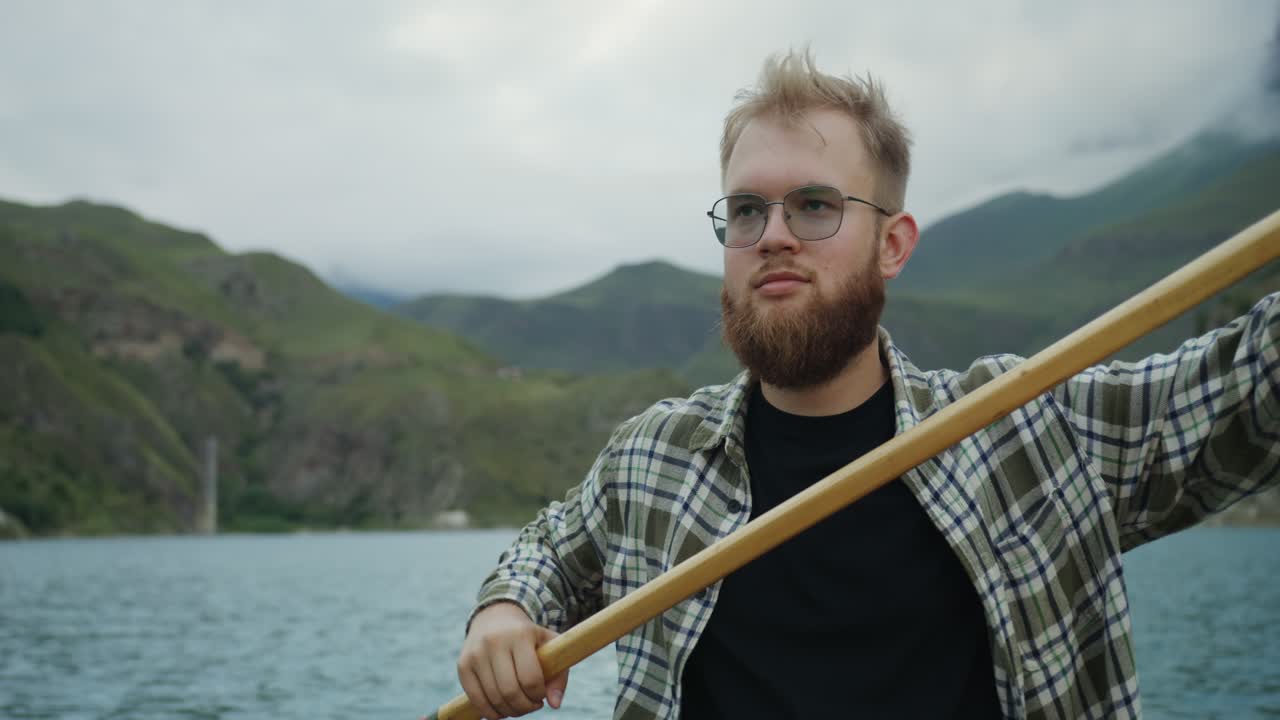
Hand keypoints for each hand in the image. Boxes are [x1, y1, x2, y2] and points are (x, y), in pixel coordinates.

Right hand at [456, 601, 568, 718]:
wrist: (495, 617)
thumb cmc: (529, 637)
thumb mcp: (549, 645)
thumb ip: (558, 675)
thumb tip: (555, 704)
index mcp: (520, 635)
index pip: (530, 678)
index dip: (538, 694)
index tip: (541, 695)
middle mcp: (494, 642)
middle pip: (510, 691)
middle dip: (525, 707)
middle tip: (532, 705)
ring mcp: (476, 653)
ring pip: (493, 698)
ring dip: (509, 711)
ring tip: (518, 706)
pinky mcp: (463, 665)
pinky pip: (475, 698)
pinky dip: (490, 712)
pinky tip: (501, 710)